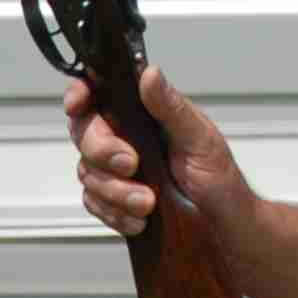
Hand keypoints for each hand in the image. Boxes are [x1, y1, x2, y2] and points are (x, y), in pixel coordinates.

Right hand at [62, 66, 252, 242]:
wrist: (220, 224)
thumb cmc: (217, 177)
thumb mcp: (199, 137)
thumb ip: (170, 106)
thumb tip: (150, 73)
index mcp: (144, 113)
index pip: (100, 93)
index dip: (80, 94)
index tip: (77, 104)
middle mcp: (125, 137)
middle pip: (84, 132)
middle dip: (102, 151)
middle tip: (131, 164)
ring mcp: (115, 169)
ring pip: (87, 172)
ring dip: (116, 191)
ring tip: (148, 202)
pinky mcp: (113, 199)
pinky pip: (94, 203)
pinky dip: (115, 213)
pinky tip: (138, 218)